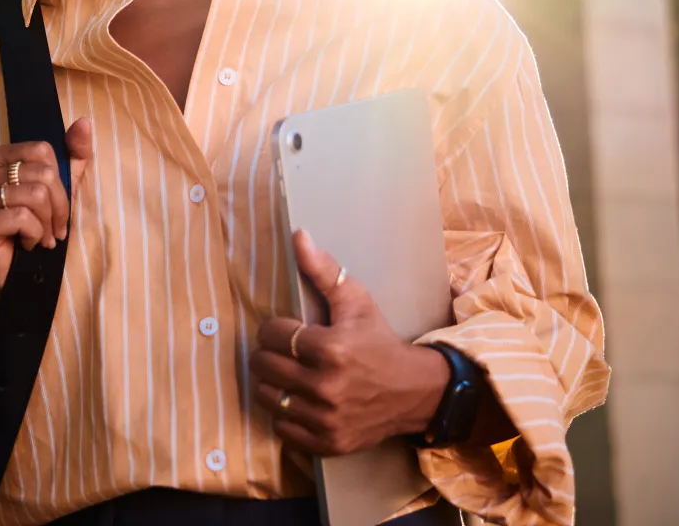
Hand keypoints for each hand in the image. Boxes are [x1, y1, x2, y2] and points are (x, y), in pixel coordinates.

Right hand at [0, 119, 93, 292]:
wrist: (18, 275)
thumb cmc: (37, 228)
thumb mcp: (62, 189)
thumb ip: (74, 156)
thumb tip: (84, 122)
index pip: (41, 150)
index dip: (60, 182)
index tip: (59, 208)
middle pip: (41, 174)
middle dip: (57, 207)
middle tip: (53, 229)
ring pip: (34, 195)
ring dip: (47, 224)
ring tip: (40, 238)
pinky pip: (22, 217)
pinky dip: (35, 235)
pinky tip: (27, 245)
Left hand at [249, 229, 448, 455]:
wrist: (414, 391)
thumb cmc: (380, 341)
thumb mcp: (357, 300)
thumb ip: (323, 270)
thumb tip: (298, 236)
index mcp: (330, 349)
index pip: (272, 335)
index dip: (274, 329)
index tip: (286, 329)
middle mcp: (326, 387)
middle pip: (263, 366)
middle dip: (268, 353)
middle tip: (283, 351)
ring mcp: (325, 419)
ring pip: (268, 397)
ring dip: (272, 383)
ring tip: (287, 373)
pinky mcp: (327, 443)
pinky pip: (282, 429)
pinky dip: (285, 414)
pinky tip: (298, 399)